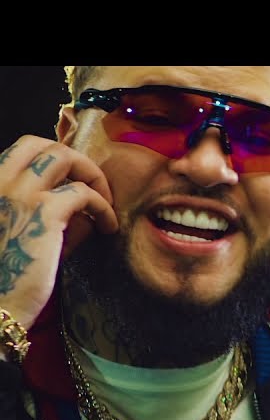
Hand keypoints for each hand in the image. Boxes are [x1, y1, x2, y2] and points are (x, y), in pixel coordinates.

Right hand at [0, 136, 118, 325]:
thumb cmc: (12, 276)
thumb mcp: (28, 236)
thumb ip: (53, 216)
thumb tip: (86, 208)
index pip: (22, 150)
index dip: (55, 161)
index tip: (75, 183)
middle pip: (40, 142)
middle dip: (74, 159)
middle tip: (93, 186)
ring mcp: (18, 194)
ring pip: (62, 155)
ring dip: (91, 175)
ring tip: (104, 203)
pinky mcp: (42, 213)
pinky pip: (82, 192)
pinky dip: (103, 206)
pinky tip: (108, 227)